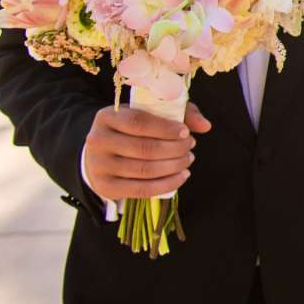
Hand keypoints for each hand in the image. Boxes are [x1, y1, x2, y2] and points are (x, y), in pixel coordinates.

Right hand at [81, 102, 209, 200]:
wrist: (101, 154)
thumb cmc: (132, 130)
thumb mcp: (150, 114)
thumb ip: (180, 113)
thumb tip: (205, 126)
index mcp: (107, 117)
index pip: (139, 122)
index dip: (166, 128)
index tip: (186, 132)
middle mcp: (98, 141)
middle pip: (144, 148)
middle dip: (175, 149)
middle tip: (190, 147)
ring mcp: (99, 166)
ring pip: (144, 170)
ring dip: (174, 166)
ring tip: (188, 160)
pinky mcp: (105, 187)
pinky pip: (141, 190)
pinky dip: (167, 184)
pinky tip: (182, 176)